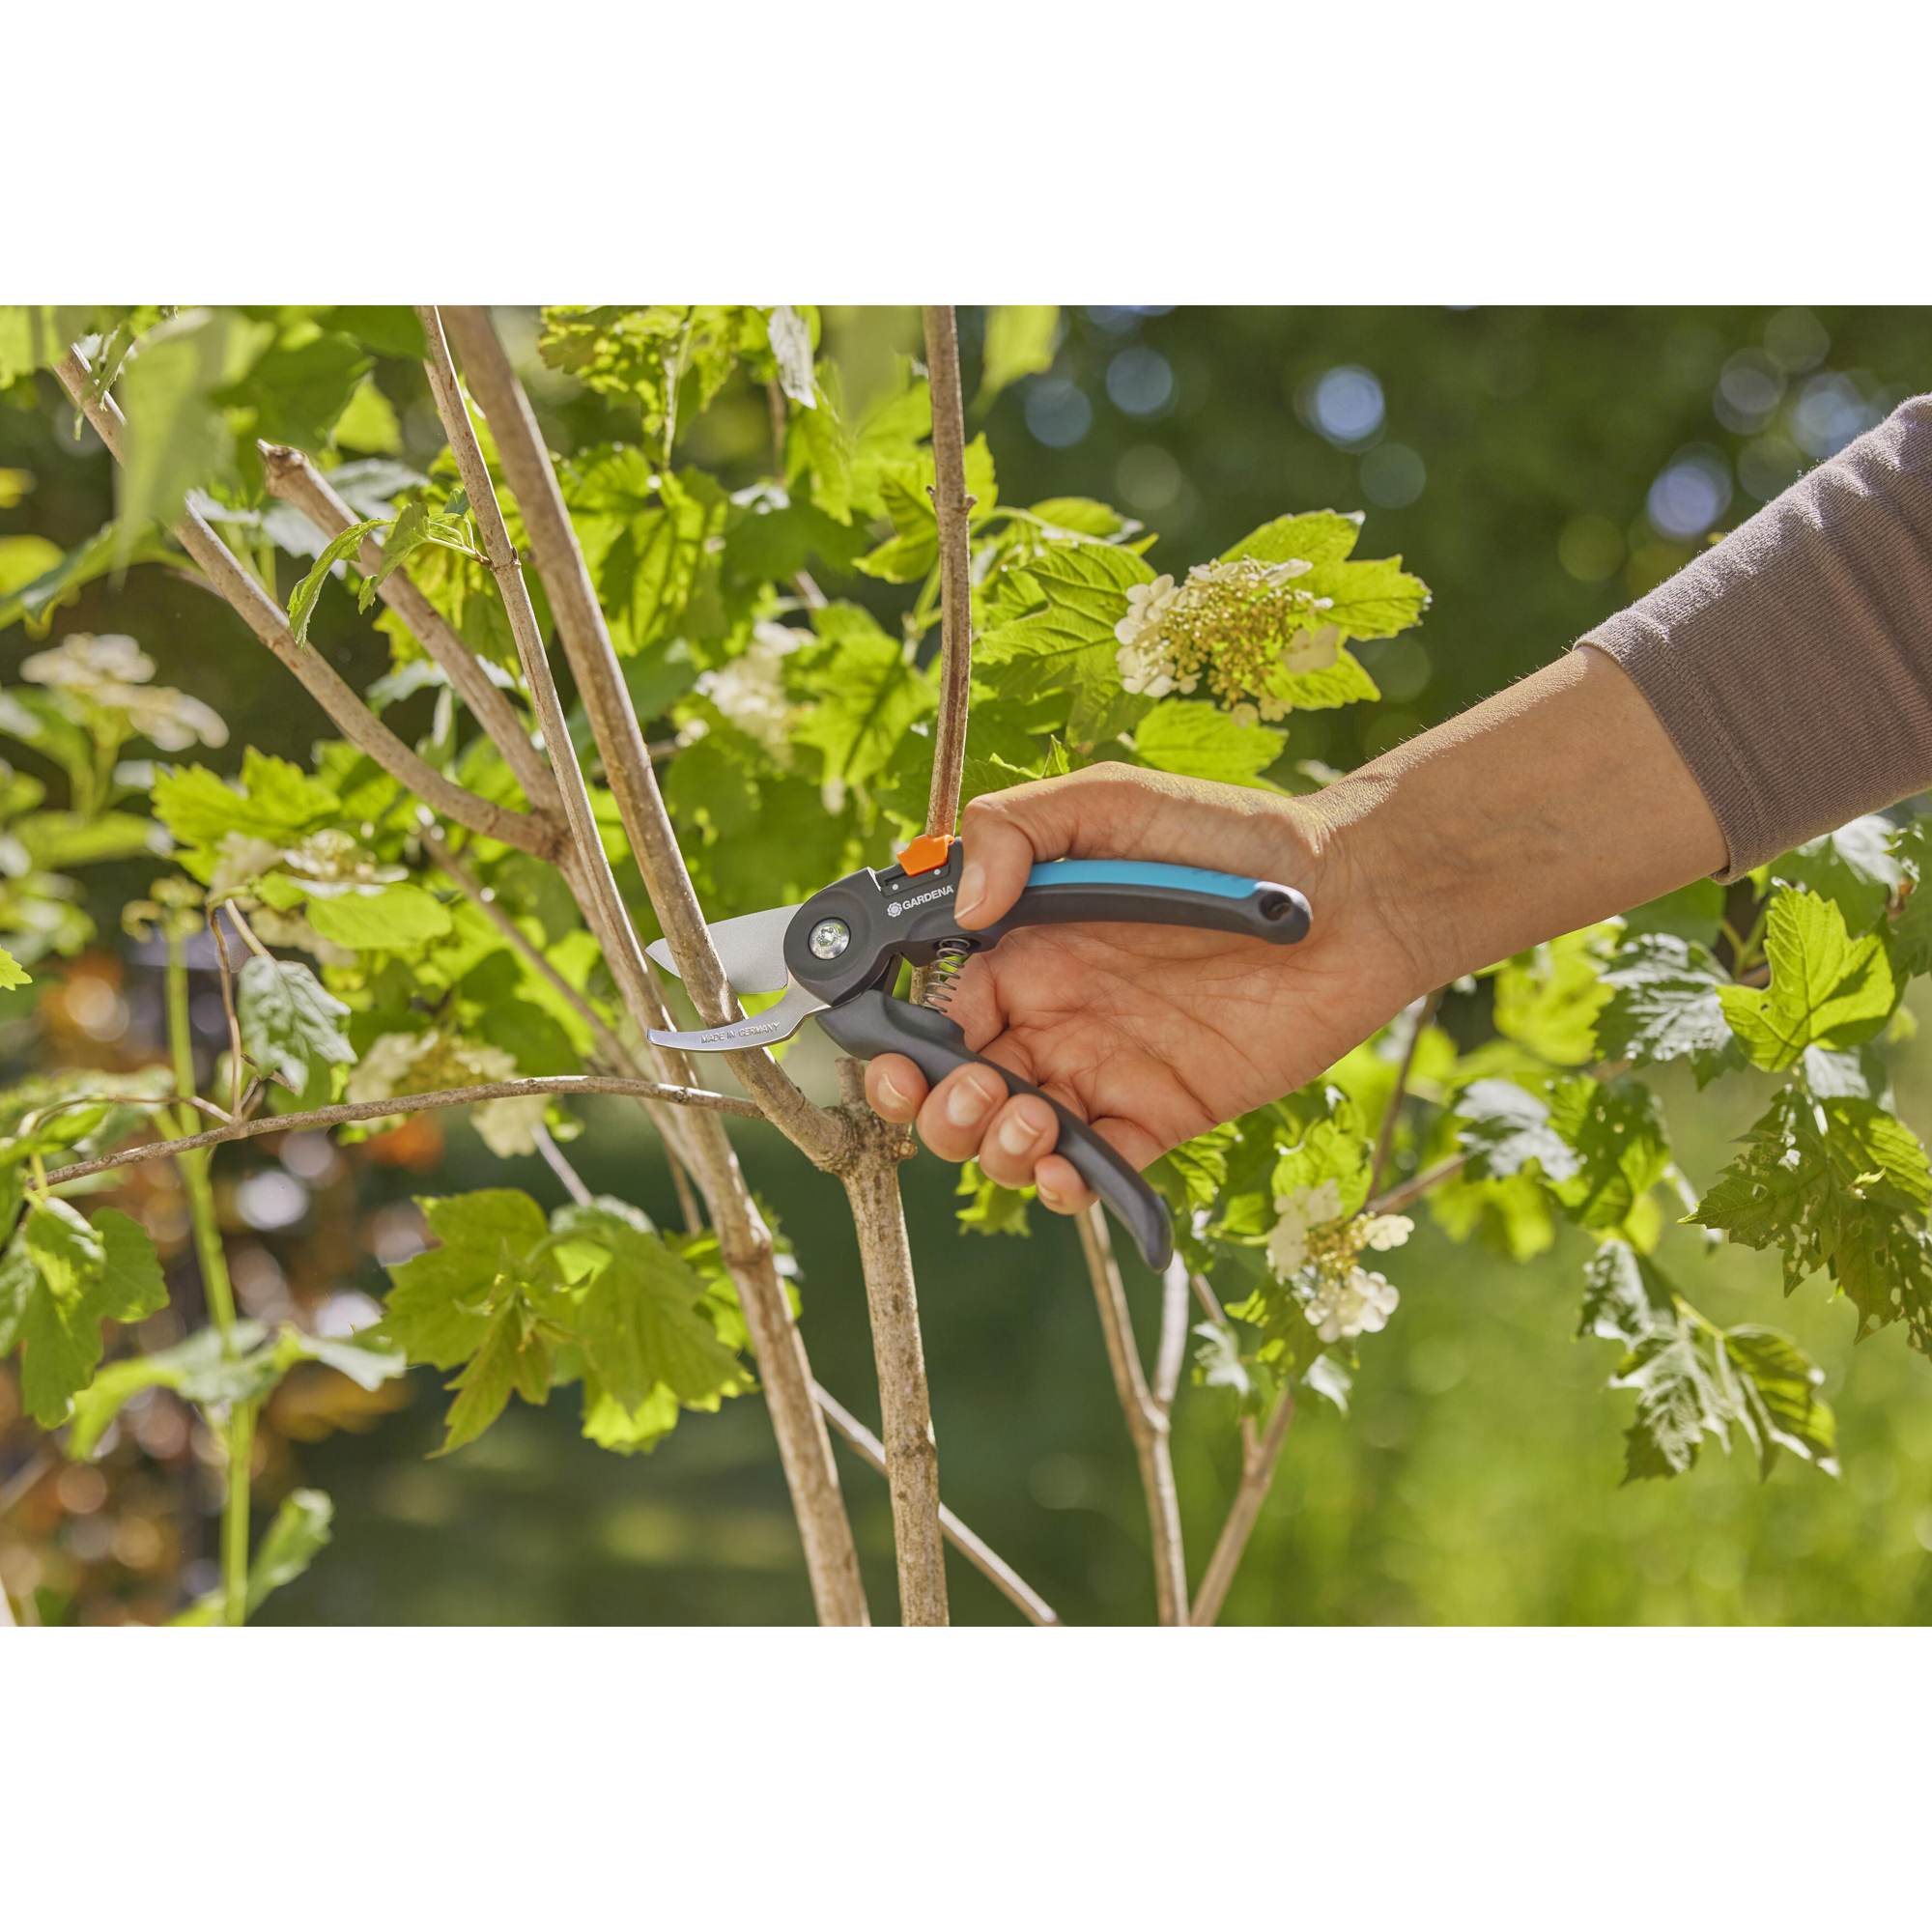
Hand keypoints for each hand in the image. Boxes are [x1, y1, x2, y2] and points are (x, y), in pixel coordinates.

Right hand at [862, 650, 1725, 1217]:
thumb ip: (1017, 833)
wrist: (1351, 896)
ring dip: (993, 1151)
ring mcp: (1103, 1072)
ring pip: (1011, 1140)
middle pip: (954, 1089)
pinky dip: (1067, 1189)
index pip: (929, 1010)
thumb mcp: (1111, 803)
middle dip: (933, 1110)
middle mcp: (1050, 1017)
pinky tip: (1068, 1173)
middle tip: (961, 1096)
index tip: (893, 1055)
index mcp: (1021, 950)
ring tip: (1026, 1122)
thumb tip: (960, 907)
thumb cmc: (1227, 836)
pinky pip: (1097, 1170)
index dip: (897, 1043)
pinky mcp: (1162, 1116)